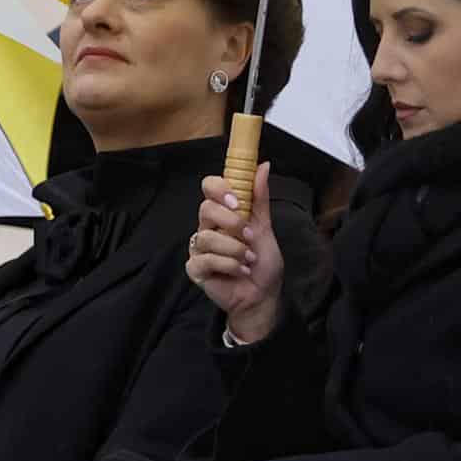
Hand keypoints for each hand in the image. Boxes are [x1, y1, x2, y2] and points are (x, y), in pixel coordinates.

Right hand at [187, 163, 283, 343]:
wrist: (261, 295)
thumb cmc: (262, 262)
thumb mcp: (264, 227)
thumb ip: (260, 197)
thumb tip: (263, 165)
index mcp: (223, 213)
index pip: (209, 187)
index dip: (219, 189)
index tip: (236, 201)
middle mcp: (208, 227)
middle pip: (204, 209)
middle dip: (230, 222)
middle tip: (247, 234)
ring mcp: (200, 248)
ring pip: (206, 237)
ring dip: (234, 248)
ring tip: (248, 258)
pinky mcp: (196, 268)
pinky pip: (205, 259)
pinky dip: (228, 264)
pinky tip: (239, 270)